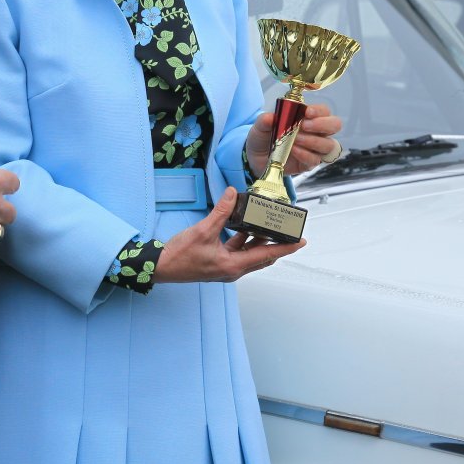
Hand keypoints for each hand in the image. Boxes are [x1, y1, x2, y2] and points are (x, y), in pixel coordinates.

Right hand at [152, 189, 304, 283]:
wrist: (161, 267)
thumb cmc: (180, 255)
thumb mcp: (202, 230)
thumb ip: (221, 212)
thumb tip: (232, 194)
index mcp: (233, 265)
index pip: (267, 255)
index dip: (286, 248)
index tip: (301, 241)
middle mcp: (233, 269)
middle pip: (263, 256)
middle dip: (276, 243)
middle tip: (286, 230)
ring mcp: (226, 268)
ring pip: (251, 254)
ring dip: (259, 240)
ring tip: (266, 223)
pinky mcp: (219, 263)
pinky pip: (238, 252)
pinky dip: (244, 240)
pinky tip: (243, 226)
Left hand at [246, 103, 343, 177]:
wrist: (256, 157)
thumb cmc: (264, 137)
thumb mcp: (260, 126)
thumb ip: (265, 120)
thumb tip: (271, 117)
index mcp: (308, 118)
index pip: (324, 111)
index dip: (319, 111)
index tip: (307, 112)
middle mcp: (316, 132)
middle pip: (335, 125)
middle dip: (322, 125)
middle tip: (304, 126)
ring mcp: (314, 149)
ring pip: (329, 144)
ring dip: (313, 141)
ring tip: (295, 140)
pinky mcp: (309, 163)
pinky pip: (316, 160)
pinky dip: (305, 154)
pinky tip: (293, 151)